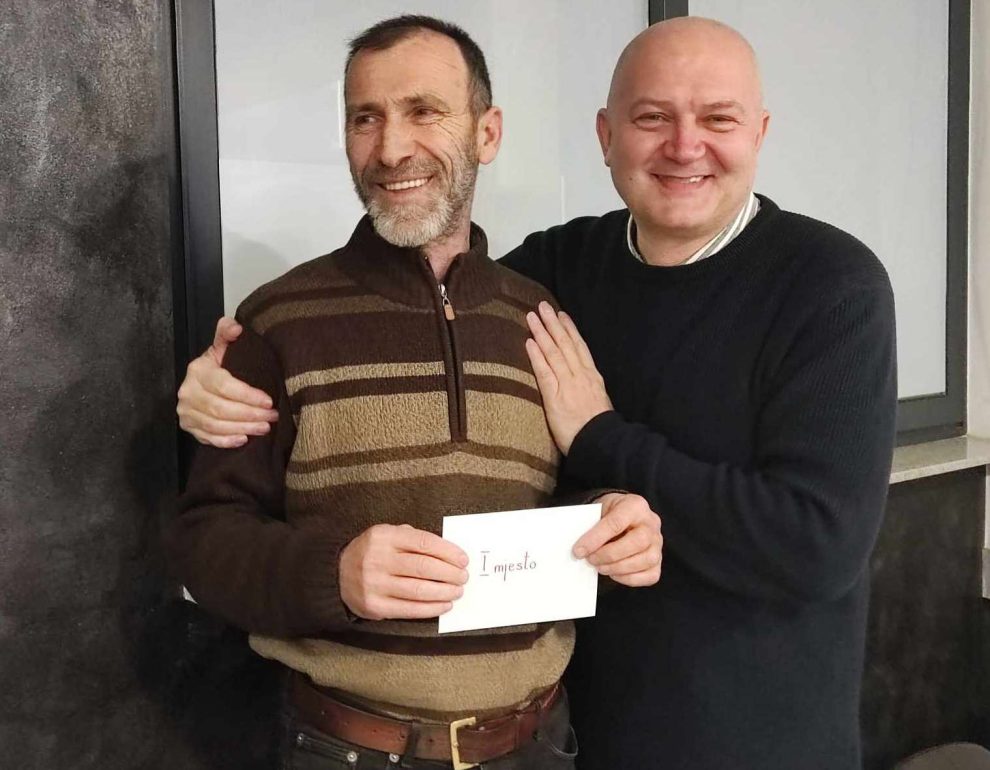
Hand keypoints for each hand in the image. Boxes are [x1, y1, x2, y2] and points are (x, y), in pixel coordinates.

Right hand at [176, 317, 278, 446]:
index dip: (247, 395)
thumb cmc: (220, 365)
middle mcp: (187, 392)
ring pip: (216, 425)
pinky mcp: (188, 427)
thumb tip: (236, 327)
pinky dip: (226, 441)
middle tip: (272, 417)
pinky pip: (207, 438)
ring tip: (264, 428)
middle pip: (220, 408)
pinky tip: (243, 440)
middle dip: (250, 414)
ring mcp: (186, 412)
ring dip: (242, 428)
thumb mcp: (223, 347)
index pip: (224, 385)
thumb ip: (227, 333)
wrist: (204, 381)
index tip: (269, 401)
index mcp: (198, 370)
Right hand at [339, 524, 469, 619]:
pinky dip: (431, 608)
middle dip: (450, 573)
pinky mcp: (374, 606)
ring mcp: (375, 584)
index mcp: (384, 536)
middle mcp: (378, 559)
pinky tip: (444, 605)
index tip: (463, 559)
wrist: (336, 574)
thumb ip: (413, 538)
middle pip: (424, 567)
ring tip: (458, 591)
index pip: (424, 543)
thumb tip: (448, 552)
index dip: (448, 552)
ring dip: (444, 592)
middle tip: (463, 577)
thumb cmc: (372, 552)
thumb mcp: (388, 535)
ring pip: (419, 590)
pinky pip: (409, 609)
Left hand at [525, 301, 612, 454]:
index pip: (579, 348)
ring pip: (554, 353)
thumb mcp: (599, 402)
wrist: (602, 443)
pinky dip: (537, 356)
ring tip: (532, 316)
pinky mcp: (555, 398)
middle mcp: (581, 376)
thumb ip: (589, 389)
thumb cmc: (599, 429)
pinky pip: (544, 372)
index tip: (561, 315)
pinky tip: (529, 342)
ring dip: (542, 332)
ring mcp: (568, 385)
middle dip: (554, 323)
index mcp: (593, 377)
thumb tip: (580, 383)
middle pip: (566, 344)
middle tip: (543, 306)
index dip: (569, 330)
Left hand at [573, 493, 661, 587]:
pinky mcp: (658, 561)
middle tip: (591, 560)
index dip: (595, 539)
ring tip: (600, 567)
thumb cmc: (609, 513)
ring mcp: (658, 543)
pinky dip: (630, 579)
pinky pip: (650, 575)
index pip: (617, 522)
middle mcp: (651, 523)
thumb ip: (591, 525)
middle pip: (638, 542)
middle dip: (610, 555)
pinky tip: (614, 573)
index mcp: (635, 505)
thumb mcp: (599, 509)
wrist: (622, 516)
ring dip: (619, 568)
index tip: (579, 551)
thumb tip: (580, 549)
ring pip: (646, 560)